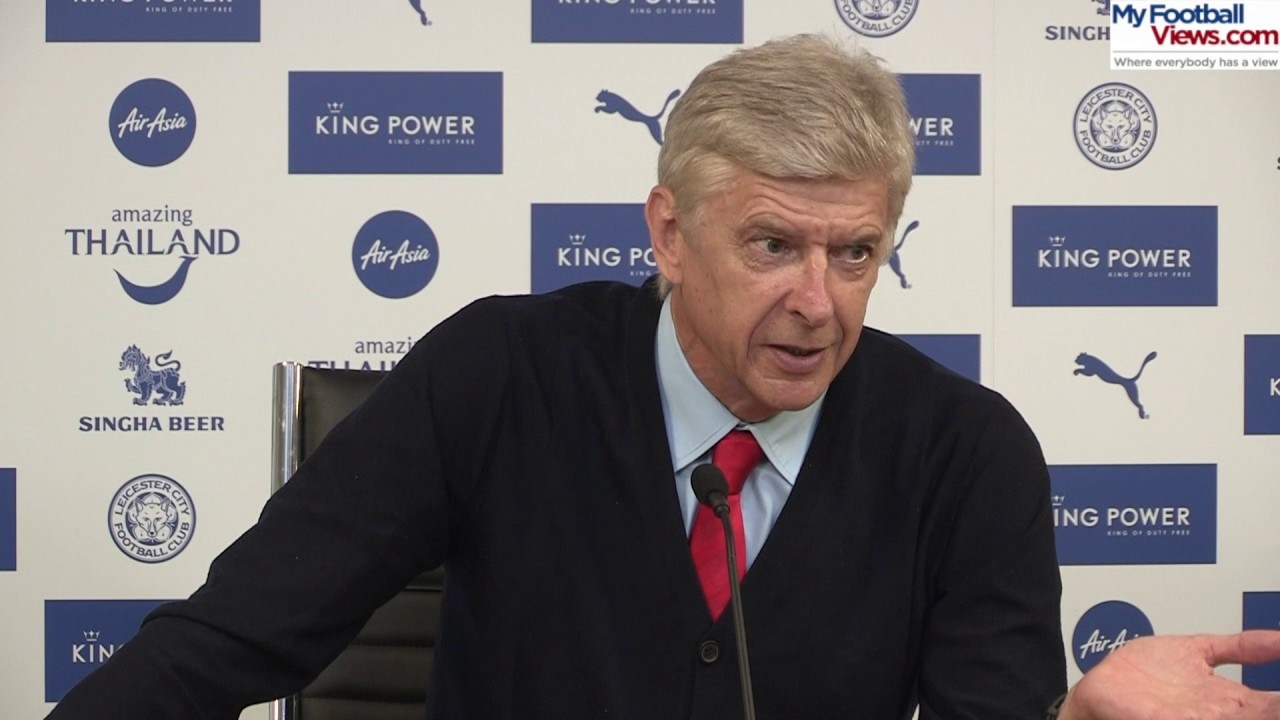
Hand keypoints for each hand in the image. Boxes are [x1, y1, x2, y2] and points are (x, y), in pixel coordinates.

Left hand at [1059, 631, 1279, 719]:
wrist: (1099, 690)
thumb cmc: (1144, 675)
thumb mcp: (1198, 650)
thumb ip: (1238, 646)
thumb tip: (1279, 638)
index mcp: (1229, 701)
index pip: (1274, 703)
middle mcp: (1215, 714)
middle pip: (1262, 713)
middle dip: (1275, 707)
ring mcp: (1191, 718)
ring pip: (1237, 718)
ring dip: (1260, 711)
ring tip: (1271, 705)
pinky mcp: (1164, 719)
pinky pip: (1186, 719)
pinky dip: (1213, 715)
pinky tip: (1225, 709)